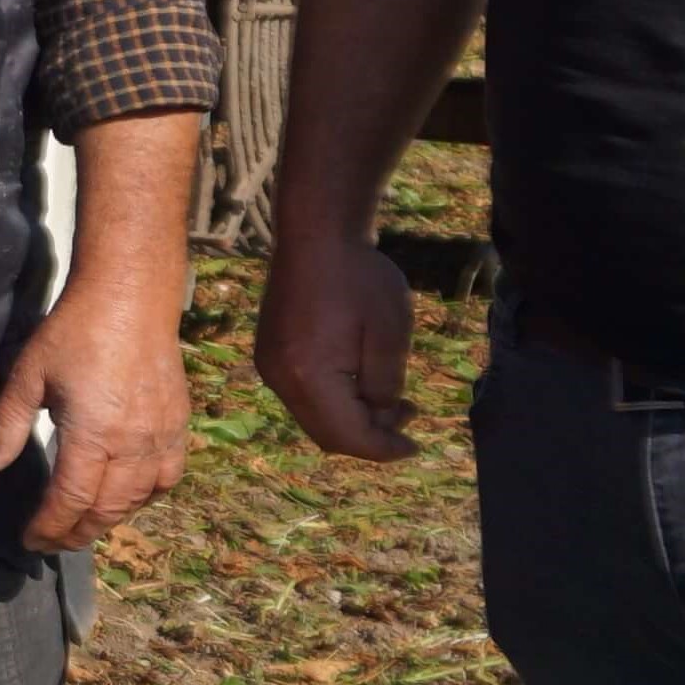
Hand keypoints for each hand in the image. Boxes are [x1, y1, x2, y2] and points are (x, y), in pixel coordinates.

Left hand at [0, 269, 187, 551]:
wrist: (130, 299)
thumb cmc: (74, 333)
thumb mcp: (28, 376)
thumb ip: (7, 426)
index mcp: (92, 435)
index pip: (69, 502)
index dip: (48, 528)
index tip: (30, 541)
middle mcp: (132, 445)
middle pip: (105, 510)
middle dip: (76, 533)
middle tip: (52, 542)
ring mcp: (161, 437)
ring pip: (137, 500)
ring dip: (108, 520)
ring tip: (82, 525)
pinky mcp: (178, 426)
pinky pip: (167, 479)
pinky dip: (144, 498)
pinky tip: (126, 498)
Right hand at [256, 237, 420, 461]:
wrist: (316, 236)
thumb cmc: (361, 279)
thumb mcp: (390, 335)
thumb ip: (386, 386)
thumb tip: (380, 418)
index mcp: (308, 376)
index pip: (347, 435)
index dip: (383, 449)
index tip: (415, 448)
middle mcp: (279, 379)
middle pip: (326, 435)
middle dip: (369, 437)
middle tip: (408, 417)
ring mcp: (269, 366)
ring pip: (314, 418)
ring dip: (351, 419)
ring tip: (391, 399)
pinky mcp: (270, 354)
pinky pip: (304, 397)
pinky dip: (334, 401)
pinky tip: (360, 380)